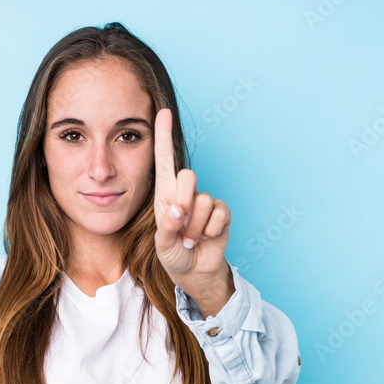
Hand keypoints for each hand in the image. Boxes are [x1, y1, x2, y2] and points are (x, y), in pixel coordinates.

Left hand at [153, 108, 233, 315]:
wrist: (194, 271)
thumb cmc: (173, 253)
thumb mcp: (162, 243)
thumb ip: (166, 227)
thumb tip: (177, 211)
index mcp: (165, 193)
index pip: (164, 159)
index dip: (163, 136)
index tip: (163, 112)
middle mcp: (186, 192)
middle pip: (187, 175)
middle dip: (182, 202)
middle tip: (179, 223)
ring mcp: (205, 201)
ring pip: (203, 201)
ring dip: (194, 226)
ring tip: (190, 238)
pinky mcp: (222, 213)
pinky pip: (219, 213)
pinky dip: (210, 230)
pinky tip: (205, 238)